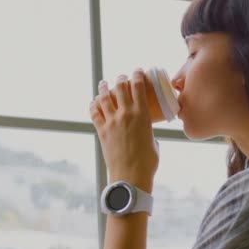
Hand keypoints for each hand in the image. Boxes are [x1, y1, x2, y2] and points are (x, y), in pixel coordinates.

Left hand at [89, 69, 158, 192]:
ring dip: (104, 88)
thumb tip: (145, 133)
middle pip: (120, 89)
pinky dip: (94, 105)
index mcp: (142, 115)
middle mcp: (126, 115)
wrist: (130, 176)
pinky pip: (94, 114)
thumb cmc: (147, 163)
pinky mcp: (101, 132)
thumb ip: (148, 133)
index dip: (137, 75)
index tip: (137, 72)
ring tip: (104, 84)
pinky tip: (94, 102)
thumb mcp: (154, 142)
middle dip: (120, 79)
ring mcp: (111, 122)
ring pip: (105, 98)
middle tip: (121, 78)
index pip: (138, 87)